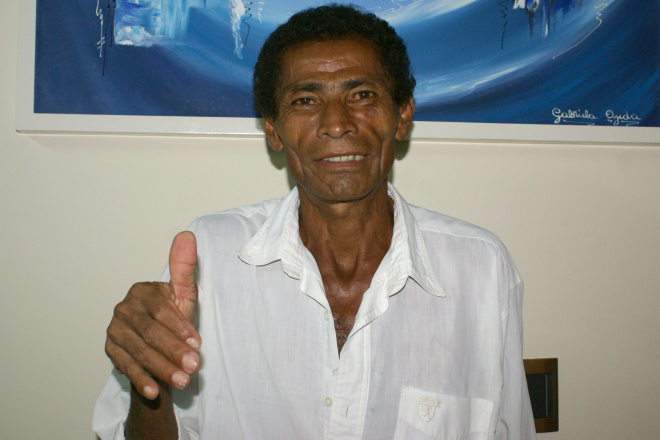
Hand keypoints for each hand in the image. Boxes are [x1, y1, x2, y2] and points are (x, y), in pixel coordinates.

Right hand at [105, 231, 200, 399]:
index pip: (161, 311)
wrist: (159, 345)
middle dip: (173, 351)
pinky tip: (155, 391)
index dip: (180, 328)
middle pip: (150, 333)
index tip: (198, 344)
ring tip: (182, 381)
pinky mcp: (110, 350)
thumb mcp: (184, 296)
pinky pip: (126, 367)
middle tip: (193, 367)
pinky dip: (141, 380)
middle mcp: (124, 309)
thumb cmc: (175, 318)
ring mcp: (114, 330)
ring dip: (161, 369)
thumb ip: (184, 268)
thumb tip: (187, 236)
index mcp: (142, 291)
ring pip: (140, 352)